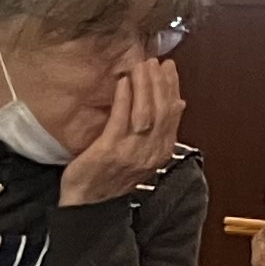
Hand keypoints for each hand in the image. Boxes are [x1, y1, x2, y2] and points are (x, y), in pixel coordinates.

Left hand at [60, 57, 183, 207]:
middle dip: (161, 83)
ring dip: (145, 86)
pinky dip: (124, 99)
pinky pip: (120, 120)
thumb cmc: (108, 177)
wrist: (87, 204)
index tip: (169, 69)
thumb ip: (158, 132)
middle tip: (157, 62)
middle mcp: (150, 151)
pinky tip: (123, 83)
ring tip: (142, 66)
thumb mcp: (141, 154)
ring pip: (146, 113)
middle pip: (162, 110)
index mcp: (160, 151)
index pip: (173, 114)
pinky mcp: (110, 151)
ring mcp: (131, 152)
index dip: (172, 88)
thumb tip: (177, 104)